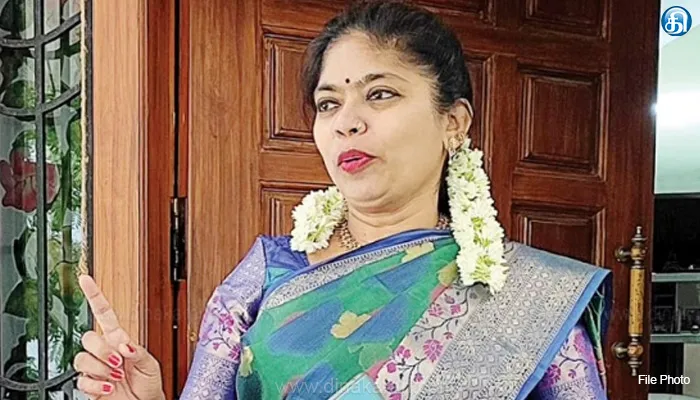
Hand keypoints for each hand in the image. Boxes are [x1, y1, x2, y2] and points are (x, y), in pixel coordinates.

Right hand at [74, 275, 164, 399]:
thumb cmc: (148, 382)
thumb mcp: (150, 363)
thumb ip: (138, 351)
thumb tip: (125, 345)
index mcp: (119, 339)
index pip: (104, 313)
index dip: (95, 295)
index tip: (85, 279)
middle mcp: (104, 351)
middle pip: (88, 337)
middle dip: (102, 349)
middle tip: (118, 361)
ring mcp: (95, 368)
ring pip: (81, 358)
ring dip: (100, 368)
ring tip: (116, 375)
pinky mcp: (90, 385)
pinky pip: (81, 380)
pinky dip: (96, 386)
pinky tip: (108, 387)